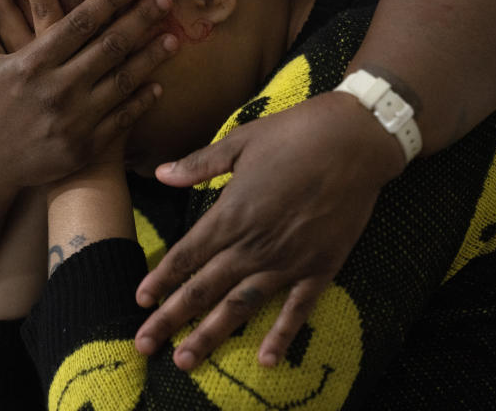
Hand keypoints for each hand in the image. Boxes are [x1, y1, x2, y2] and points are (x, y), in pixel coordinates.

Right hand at [0, 0, 177, 191]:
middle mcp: (57, 90)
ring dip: (151, 58)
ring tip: (174, 38)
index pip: (79, 24)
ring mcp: (74, 120)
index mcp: (31, 64)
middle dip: (140, 21)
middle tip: (165, 0)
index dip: (108, 1)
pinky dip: (141, 100)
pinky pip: (122, 118)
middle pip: (109, 47)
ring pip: (123, 81)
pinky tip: (158, 84)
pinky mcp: (84, 146)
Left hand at [133, 92, 406, 369]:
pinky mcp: (319, 267)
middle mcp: (253, 245)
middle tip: (144, 345)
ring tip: (185, 361)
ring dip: (210, 334)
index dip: (160, 279)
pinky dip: (281, 336)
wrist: (355, 141)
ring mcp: (287, 261)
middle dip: (170, 319)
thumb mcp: (240, 142)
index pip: (186, 256)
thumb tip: (161, 174)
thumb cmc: (295, 134)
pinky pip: (296, 309)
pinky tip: (265, 360)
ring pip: (240, 305)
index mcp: (231, 214)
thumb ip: (199, 164)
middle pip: (203, 289)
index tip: (140, 300)